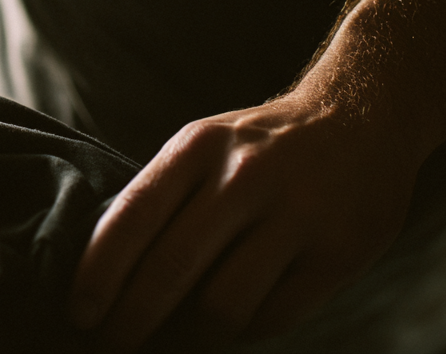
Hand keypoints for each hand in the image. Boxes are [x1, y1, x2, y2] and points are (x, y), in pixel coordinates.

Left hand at [67, 92, 421, 349]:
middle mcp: (246, 175)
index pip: (133, 217)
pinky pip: (273, 316)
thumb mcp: (206, 145)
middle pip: (171, 268)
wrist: (365, 114)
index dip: (98, 274)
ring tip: (171, 345)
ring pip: (223, 304)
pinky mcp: (338, 252)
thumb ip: (164, 200)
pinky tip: (228, 329)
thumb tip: (106, 279)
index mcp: (200, 146)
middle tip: (112, 345)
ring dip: (188, 339)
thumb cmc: (261, 146)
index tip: (79, 313)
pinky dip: (242, 333)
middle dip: (131, 321)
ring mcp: (297, 213)